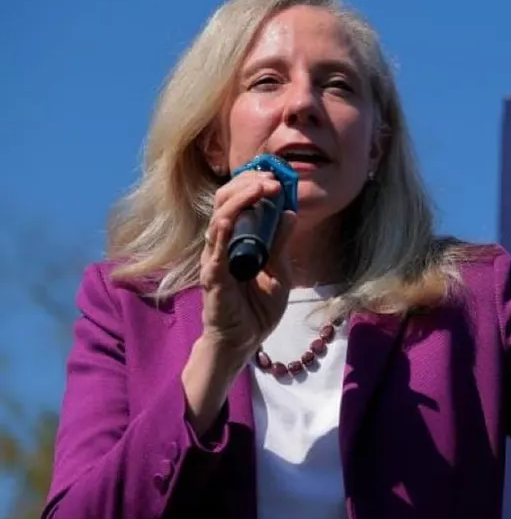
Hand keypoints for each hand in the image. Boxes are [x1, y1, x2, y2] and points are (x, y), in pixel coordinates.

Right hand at [200, 169, 298, 360]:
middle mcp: (224, 244)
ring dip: (240, 200)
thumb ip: (280, 243)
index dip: (256, 187)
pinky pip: (214, 250)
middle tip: (272, 179)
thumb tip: (290, 212)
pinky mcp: (212, 277)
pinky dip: (222, 231)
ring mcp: (216, 258)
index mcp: (240, 241)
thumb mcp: (280, 272)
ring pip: (220, 219)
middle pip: (227, 203)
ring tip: (261, 187)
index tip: (278, 177)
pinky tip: (230, 217)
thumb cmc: (258, 308)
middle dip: (249, 186)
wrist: (245, 341)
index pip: (240, 203)